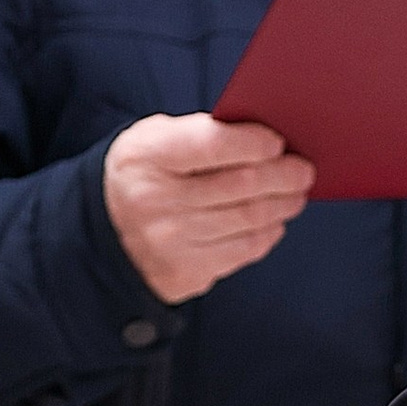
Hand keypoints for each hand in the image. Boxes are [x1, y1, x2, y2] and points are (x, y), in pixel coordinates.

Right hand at [103, 114, 313, 304]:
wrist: (103, 231)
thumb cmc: (144, 174)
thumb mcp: (154, 139)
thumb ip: (201, 133)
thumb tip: (265, 141)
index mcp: (148, 156)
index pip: (213, 144)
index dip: (253, 143)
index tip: (277, 142)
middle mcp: (156, 200)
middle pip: (240, 185)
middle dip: (283, 176)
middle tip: (303, 170)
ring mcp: (171, 241)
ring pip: (248, 219)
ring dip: (282, 205)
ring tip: (296, 194)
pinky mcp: (186, 272)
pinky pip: (243, 250)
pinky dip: (266, 233)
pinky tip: (273, 221)